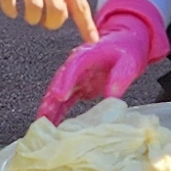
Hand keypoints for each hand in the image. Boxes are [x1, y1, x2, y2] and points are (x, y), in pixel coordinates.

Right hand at [0, 0, 89, 29]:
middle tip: (47, 21)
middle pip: (57, 11)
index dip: (86, 24)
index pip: (79, 3)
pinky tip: (13, 9)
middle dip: (52, 23)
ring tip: (30, 15)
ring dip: (32, 19)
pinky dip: (11, 10)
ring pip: (34, 10)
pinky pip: (9, 2)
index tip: (92, 41)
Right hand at [38, 0, 170, 121]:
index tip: (60, 96)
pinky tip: (51, 124)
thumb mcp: (129, 62)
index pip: (73, 66)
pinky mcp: (76, 88)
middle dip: (51, 98)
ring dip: (50, 107)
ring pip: (58, 92)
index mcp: (87, 54)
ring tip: (42, 123)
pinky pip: (64, 101)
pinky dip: (57, 112)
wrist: (124, 47)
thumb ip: (120, 77)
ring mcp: (74, 77)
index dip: (65, 81)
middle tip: (44, 114)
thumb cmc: (125, 53)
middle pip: (60, 81)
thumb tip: (111, 96)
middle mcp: (75, 65)